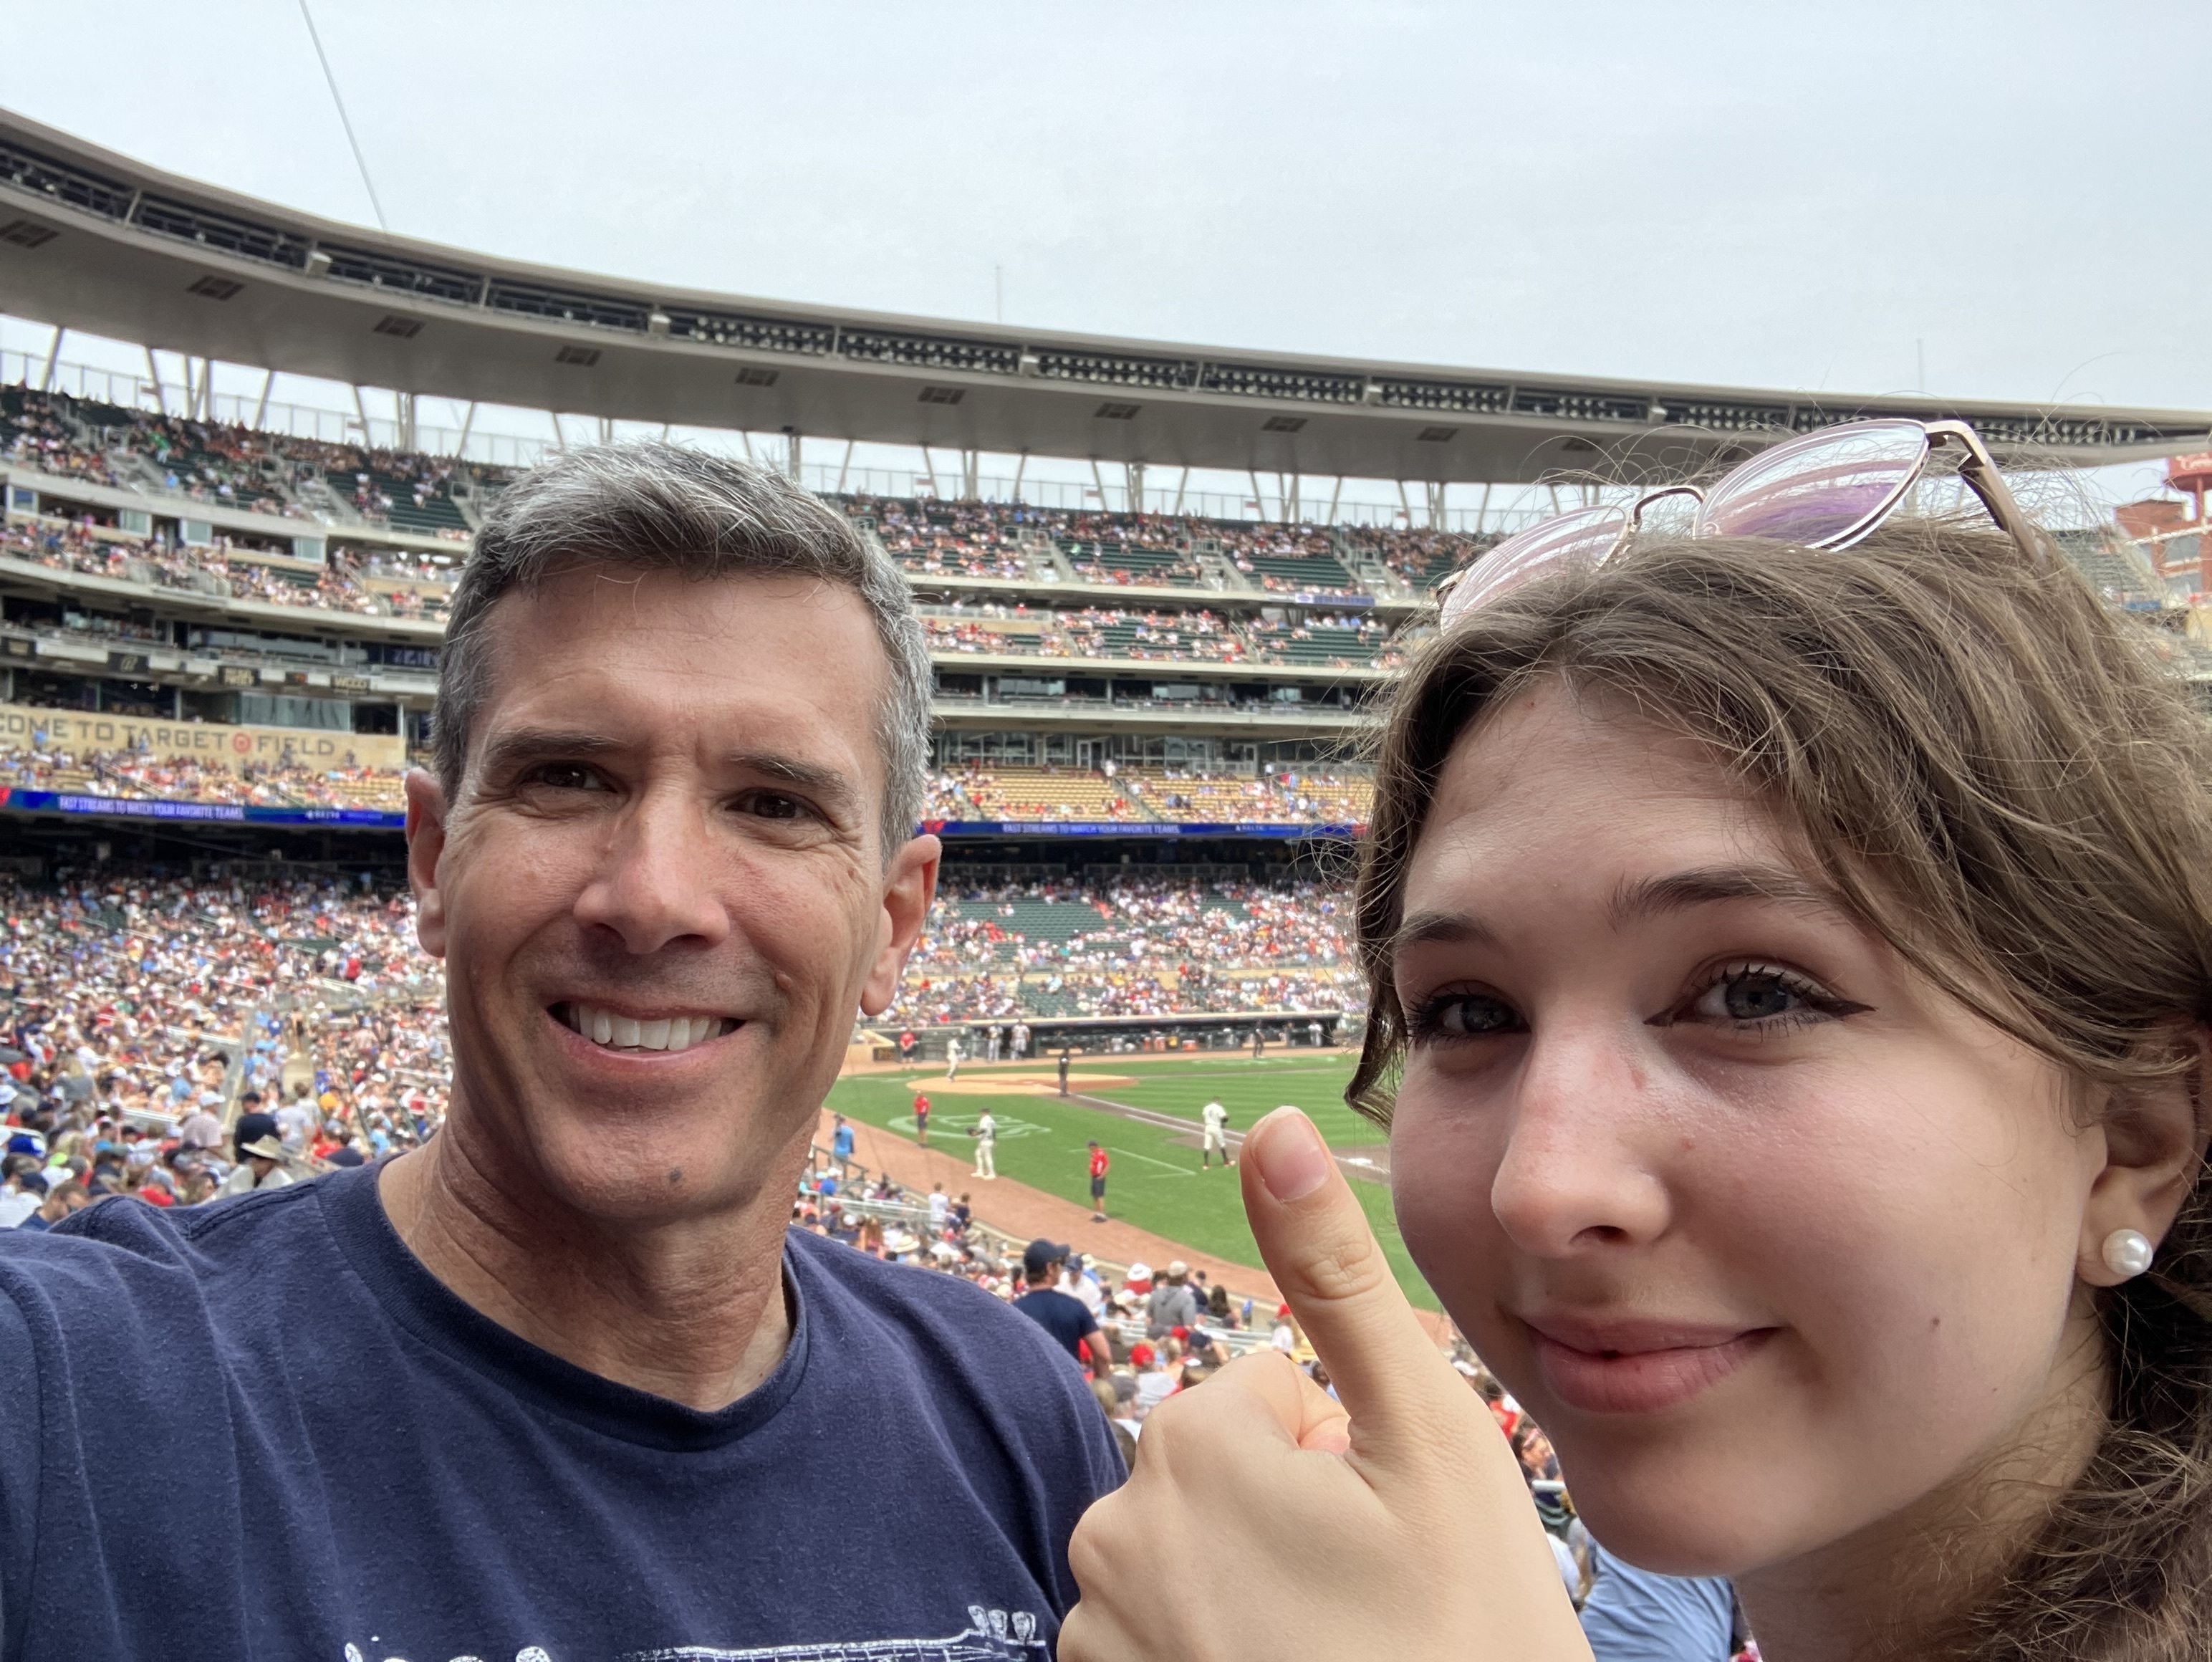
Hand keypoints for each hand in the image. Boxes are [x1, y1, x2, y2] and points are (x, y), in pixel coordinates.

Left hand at [1060, 1108, 1590, 1661]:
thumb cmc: (1465, 1639)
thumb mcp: (1426, 1441)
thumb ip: (1332, 1277)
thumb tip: (1270, 1125)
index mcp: (1189, 1442)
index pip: (1275, 1393)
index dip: (1350, 1457)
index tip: (1395, 1541)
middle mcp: (1112, 1528)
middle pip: (1230, 1474)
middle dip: (1302, 1520)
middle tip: (1381, 1608)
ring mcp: (1100, 1635)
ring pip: (1201, 1556)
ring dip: (1264, 1593)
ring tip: (1346, 1655)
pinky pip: (1166, 1637)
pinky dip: (1221, 1658)